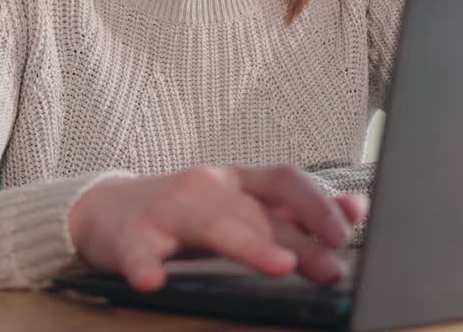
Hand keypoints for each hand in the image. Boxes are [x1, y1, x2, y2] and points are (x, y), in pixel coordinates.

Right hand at [68, 165, 367, 291]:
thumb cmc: (186, 211)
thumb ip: (294, 212)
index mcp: (238, 181)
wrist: (106, 208)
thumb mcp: (242, 205)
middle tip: (330, 267)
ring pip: (212, 222)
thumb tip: (356, 209)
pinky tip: (154, 282)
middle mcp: (208, 187)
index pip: (285, 181)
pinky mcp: (129, 233)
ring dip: (248, 244)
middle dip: (298, 239)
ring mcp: (168, 208)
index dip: (318, 203)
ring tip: (278, 266)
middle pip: (257, 210)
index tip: (347, 231)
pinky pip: (137, 249)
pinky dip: (145, 264)